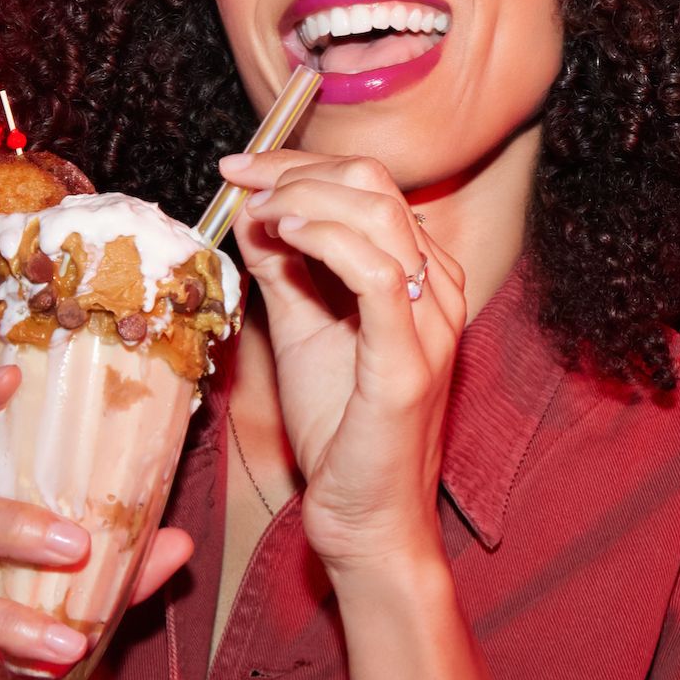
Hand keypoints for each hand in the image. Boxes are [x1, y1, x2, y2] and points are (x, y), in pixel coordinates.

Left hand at [218, 151, 466, 573]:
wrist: (363, 516)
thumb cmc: (337, 427)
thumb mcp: (300, 325)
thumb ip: (283, 267)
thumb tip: (252, 209)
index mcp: (422, 274)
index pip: (370, 185)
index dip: (301, 163)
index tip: (240, 168)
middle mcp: (439, 289)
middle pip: (376, 186)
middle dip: (298, 169)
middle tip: (240, 178)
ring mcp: (431, 325)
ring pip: (380, 216)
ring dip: (305, 196)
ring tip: (256, 207)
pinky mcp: (410, 364)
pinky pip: (380, 274)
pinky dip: (327, 238)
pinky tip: (284, 233)